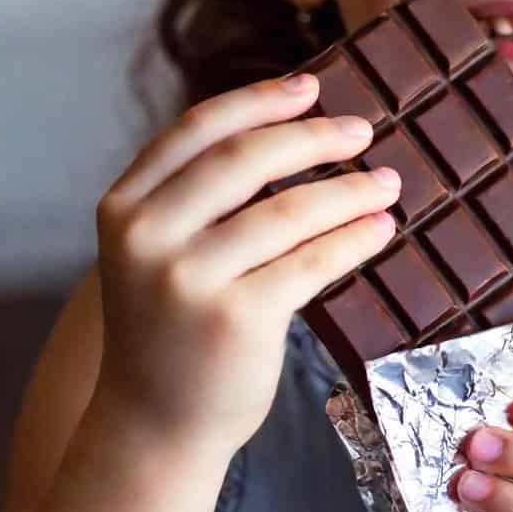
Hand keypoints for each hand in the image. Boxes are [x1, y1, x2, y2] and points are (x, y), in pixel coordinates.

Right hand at [92, 74, 400, 460]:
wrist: (154, 425)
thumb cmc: (171, 325)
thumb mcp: (158, 250)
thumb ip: (200, 195)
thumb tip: (294, 128)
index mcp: (125, 207)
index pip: (197, 130)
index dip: (259, 99)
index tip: (311, 86)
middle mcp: (147, 237)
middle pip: (246, 159)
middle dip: (314, 138)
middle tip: (363, 132)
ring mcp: (188, 280)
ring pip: (289, 211)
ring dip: (351, 191)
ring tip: (388, 183)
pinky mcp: (234, 320)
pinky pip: (311, 262)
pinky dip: (353, 239)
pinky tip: (381, 229)